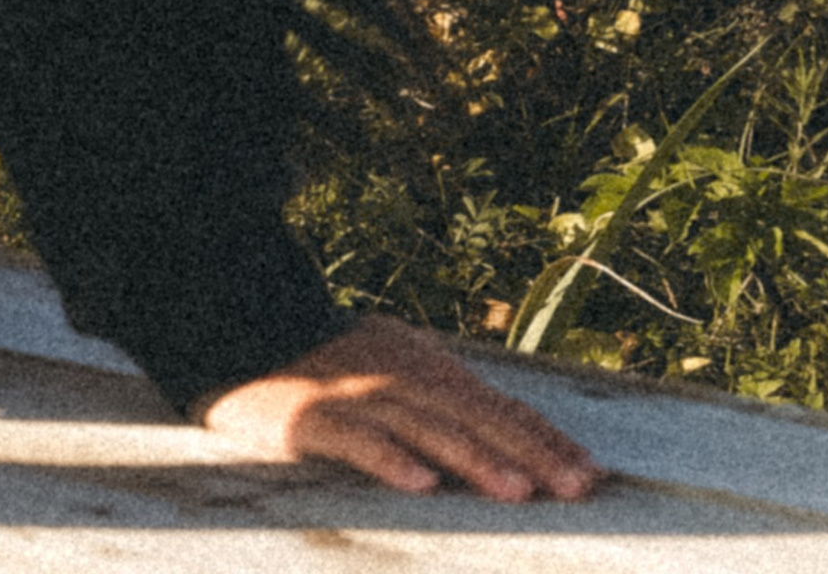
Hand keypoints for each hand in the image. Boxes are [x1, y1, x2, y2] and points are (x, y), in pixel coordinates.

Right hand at [196, 313, 599, 500]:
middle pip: (472, 415)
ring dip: (473, 457)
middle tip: (576, 486)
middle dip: (528, 451)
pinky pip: (355, 442)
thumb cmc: (324, 372)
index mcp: (421, 364)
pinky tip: (420, 484)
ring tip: (516, 490)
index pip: (496, 404)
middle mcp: (395, 375)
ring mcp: (353, 395)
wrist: (236, 337)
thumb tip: (513, 452)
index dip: (544, 437)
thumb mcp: (391, 374)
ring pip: (424, 427)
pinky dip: (389, 460)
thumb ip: (442, 406)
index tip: (591, 472)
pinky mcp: (310, 419)